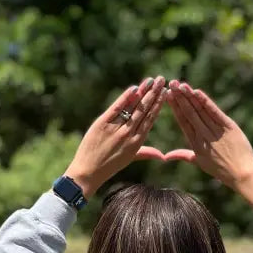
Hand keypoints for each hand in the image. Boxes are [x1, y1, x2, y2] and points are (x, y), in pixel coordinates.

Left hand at [64, 76, 167, 197]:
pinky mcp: (102, 124)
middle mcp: (128, 134)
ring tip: (152, 80)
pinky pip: (117, 108)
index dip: (158, 105)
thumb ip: (146, 153)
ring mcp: (116, 129)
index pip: (150, 119)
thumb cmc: (108, 167)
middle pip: (144, 110)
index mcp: (136, 143)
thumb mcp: (129, 159)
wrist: (88, 173)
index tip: (164, 93)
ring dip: (143, 92)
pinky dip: (125, 98)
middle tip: (161, 79)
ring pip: (134, 108)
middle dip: (154, 94)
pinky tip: (134, 88)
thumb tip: (162, 157)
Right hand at [163, 81, 252, 189]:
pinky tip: (197, 92)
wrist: (242, 174)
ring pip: (200, 111)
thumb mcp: (200, 163)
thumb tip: (166, 157)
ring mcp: (216, 132)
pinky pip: (215, 112)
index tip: (167, 96)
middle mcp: (204, 137)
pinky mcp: (229, 127)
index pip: (183, 122)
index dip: (175, 108)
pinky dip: (206, 102)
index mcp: (196, 145)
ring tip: (181, 84)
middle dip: (179, 98)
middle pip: (189, 114)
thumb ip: (183, 155)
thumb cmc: (221, 170)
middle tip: (171, 84)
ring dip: (190, 96)